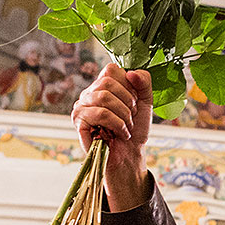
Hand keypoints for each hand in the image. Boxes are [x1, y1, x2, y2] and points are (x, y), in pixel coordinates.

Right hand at [72, 63, 152, 210]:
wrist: (131, 155)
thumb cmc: (135, 130)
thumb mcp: (146, 102)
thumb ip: (144, 82)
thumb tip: (131, 72)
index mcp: (102, 85)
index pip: (111, 70)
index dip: (128, 87)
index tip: (134, 103)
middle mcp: (89, 93)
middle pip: (107, 83)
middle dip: (127, 103)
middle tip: (130, 117)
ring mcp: (81, 107)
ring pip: (104, 98)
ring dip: (124, 116)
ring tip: (126, 127)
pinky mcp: (79, 122)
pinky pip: (100, 114)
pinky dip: (117, 124)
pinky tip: (120, 134)